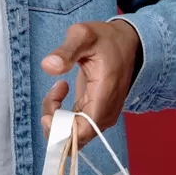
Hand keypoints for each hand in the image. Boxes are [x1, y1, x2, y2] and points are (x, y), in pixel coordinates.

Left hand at [40, 20, 140, 144]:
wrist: (128, 43)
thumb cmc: (106, 40)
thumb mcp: (84, 35)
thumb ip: (67, 50)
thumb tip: (48, 66)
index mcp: (103, 98)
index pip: (81, 133)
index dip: (59, 131)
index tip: (47, 114)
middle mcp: (104, 114)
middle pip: (72, 139)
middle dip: (53, 123)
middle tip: (53, 94)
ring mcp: (100, 118)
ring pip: (70, 134)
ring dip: (55, 116)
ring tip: (59, 87)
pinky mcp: (94, 116)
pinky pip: (72, 127)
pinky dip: (60, 114)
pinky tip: (61, 90)